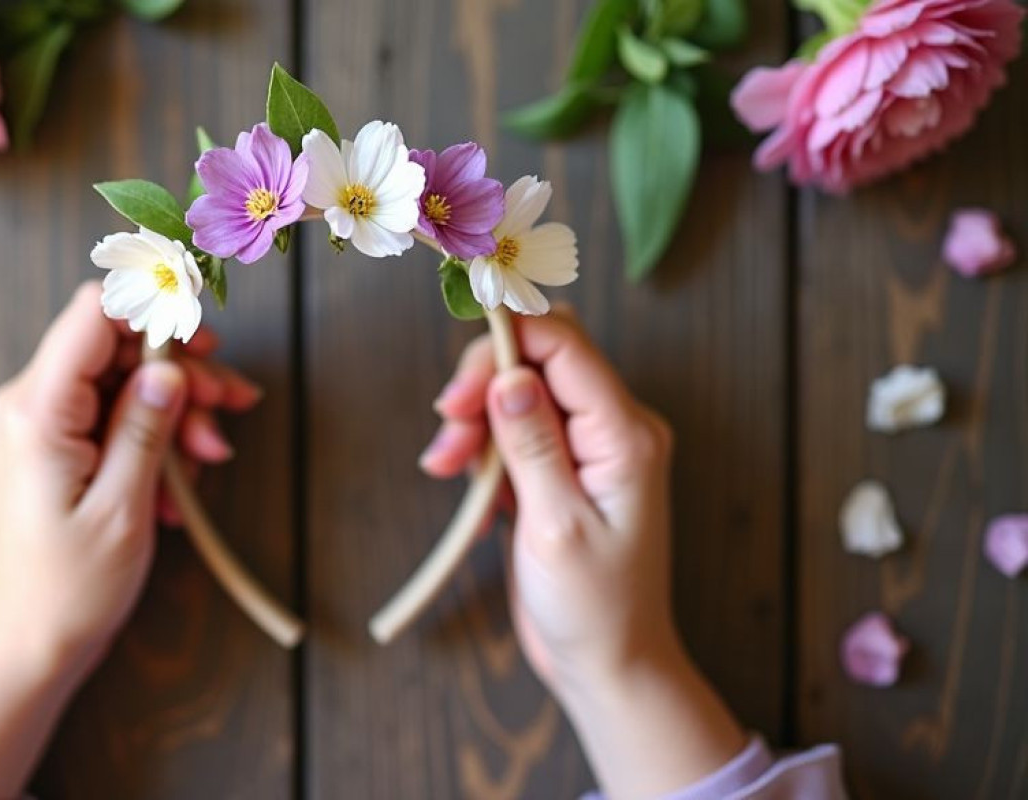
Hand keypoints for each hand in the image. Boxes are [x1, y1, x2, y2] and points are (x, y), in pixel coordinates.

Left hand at [0, 281, 260, 672]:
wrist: (30, 641)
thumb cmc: (69, 587)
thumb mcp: (123, 506)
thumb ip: (145, 425)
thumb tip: (169, 367)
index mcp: (37, 409)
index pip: (95, 314)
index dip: (155, 312)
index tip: (206, 341)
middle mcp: (30, 402)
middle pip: (119, 344)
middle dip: (181, 372)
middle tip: (229, 407)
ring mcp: (42, 422)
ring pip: (125, 380)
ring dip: (177, 411)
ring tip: (208, 459)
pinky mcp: (57, 444)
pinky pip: (115, 415)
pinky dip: (156, 438)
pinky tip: (178, 484)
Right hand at [421, 307, 675, 686]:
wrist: (607, 662)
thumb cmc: (594, 607)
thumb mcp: (557, 526)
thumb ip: (534, 444)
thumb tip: (509, 375)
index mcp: (626, 435)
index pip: (564, 345)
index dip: (505, 344)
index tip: (456, 387)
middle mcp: (613, 429)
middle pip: (538, 358)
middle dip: (482, 383)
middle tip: (446, 432)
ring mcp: (588, 447)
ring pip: (518, 391)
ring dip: (474, 419)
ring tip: (446, 466)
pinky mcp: (561, 468)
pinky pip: (515, 429)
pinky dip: (482, 447)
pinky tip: (469, 484)